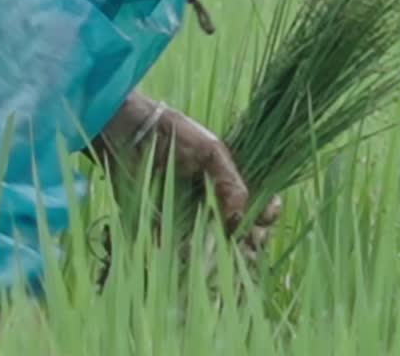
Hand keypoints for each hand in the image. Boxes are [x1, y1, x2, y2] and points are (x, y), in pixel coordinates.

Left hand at [92, 91, 280, 251]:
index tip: (266, 216)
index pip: (259, 204)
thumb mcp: (210, 151)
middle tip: (251, 242)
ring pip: (221, 249)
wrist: (132, 134)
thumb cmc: (174, 134)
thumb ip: (230, 181)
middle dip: (255, 240)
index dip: (267, 213)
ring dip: (233, 257)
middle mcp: (214, 204)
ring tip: (237, 256)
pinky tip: (207, 264)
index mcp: (228, 182)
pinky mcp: (167, 233)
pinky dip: (199, 266)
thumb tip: (241, 218)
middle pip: (245, 231)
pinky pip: (188, 257)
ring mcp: (192, 220)